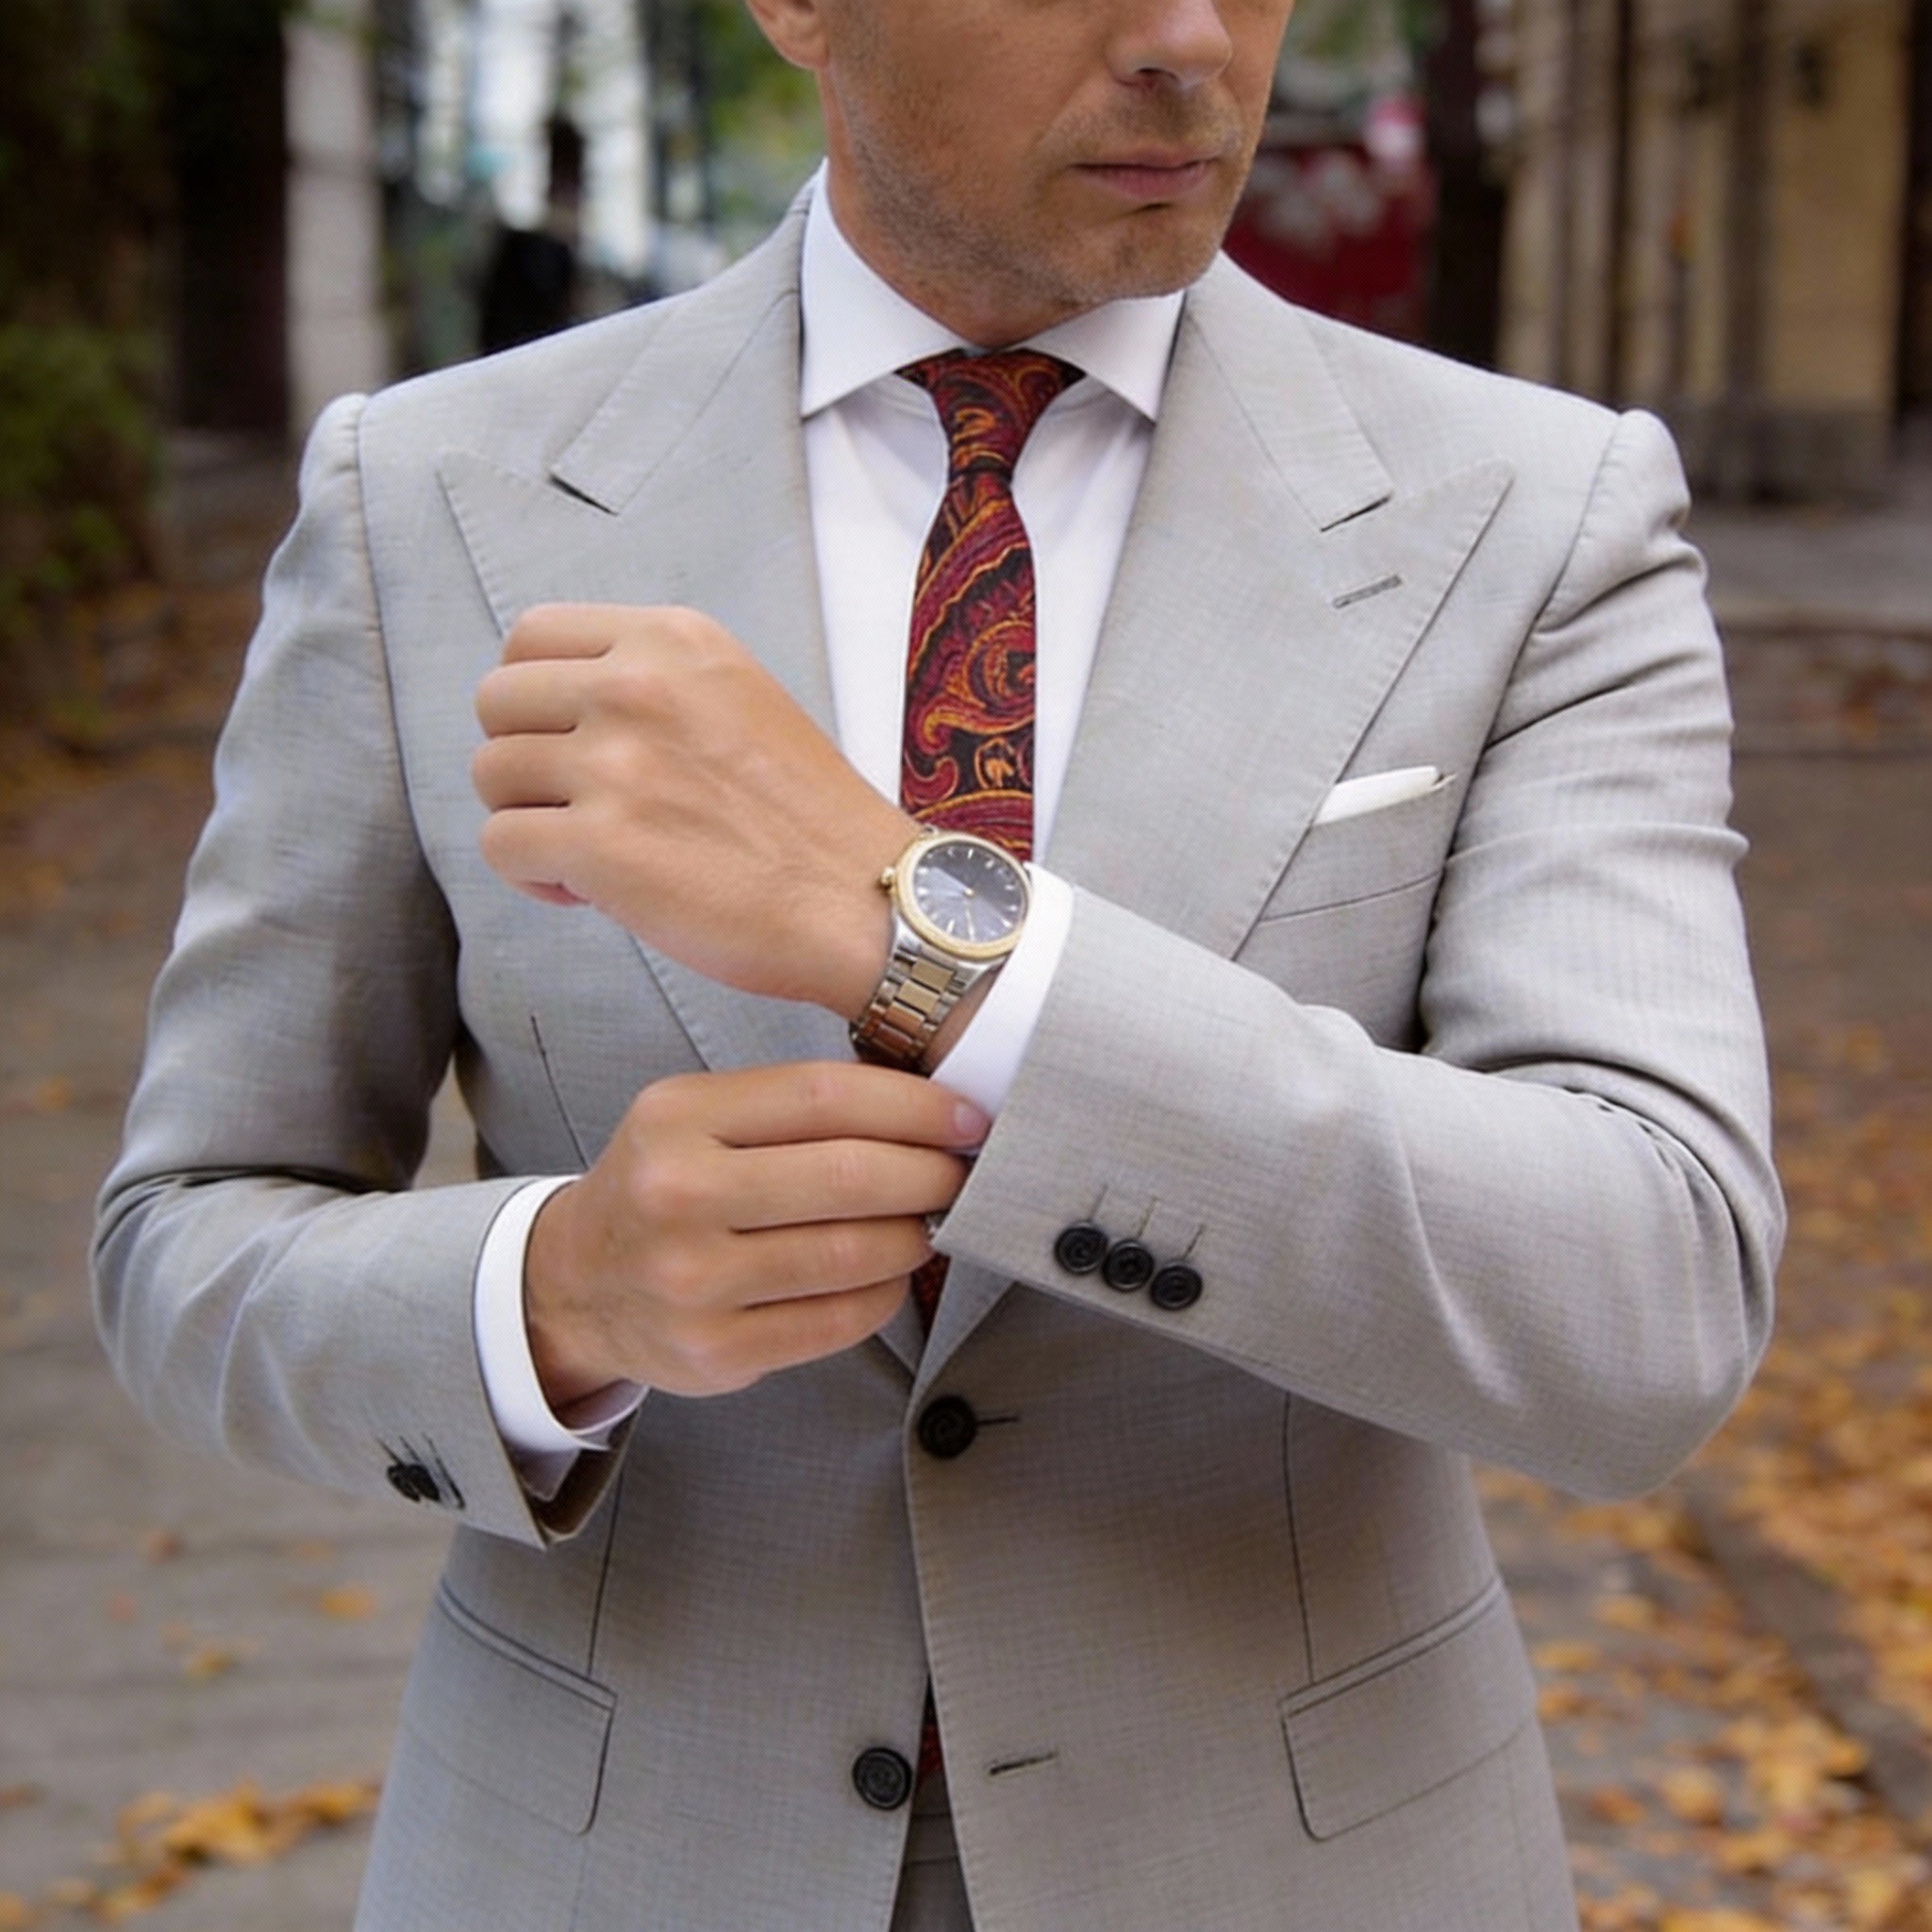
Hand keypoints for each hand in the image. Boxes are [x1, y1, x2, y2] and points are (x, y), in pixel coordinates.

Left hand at [472, 604, 916, 1015]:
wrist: (865, 899)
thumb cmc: (806, 816)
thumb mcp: (739, 697)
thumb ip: (653, 683)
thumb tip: (555, 712)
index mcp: (674, 640)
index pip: (530, 635)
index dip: (533, 696)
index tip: (569, 740)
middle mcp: (638, 685)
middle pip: (495, 702)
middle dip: (523, 758)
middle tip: (580, 804)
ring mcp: (615, 763)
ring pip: (490, 775)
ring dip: (529, 819)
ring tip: (594, 853)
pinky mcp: (600, 844)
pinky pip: (501, 846)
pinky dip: (534, 877)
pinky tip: (590, 892)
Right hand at [525, 1061, 985, 1404]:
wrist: (577, 1284)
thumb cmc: (661, 1186)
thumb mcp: (693, 1116)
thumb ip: (791, 1107)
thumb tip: (926, 1110)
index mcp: (676, 1118)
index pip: (824, 1097)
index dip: (914, 1105)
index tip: (965, 1117)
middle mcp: (678, 1196)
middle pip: (848, 1176)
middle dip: (929, 1172)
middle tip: (961, 1172)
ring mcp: (693, 1283)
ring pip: (852, 1254)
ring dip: (916, 1235)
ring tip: (929, 1221)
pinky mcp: (715, 1353)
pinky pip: (839, 1320)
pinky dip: (886, 1293)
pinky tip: (890, 1274)